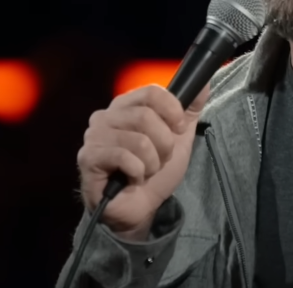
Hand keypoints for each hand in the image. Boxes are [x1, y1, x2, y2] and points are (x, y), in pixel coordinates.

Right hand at [76, 83, 210, 240]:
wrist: (139, 209)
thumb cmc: (155, 172)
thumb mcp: (179, 139)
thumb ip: (189, 110)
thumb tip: (203, 83)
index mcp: (125, 106)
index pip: (151, 92)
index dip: (172, 111)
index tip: (178, 130)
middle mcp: (106, 116)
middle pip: (146, 117)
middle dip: (163, 145)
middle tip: (159, 160)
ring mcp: (94, 136)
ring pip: (139, 140)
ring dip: (152, 163)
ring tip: (145, 172)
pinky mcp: (88, 157)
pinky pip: (124, 157)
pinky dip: (137, 173)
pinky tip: (132, 179)